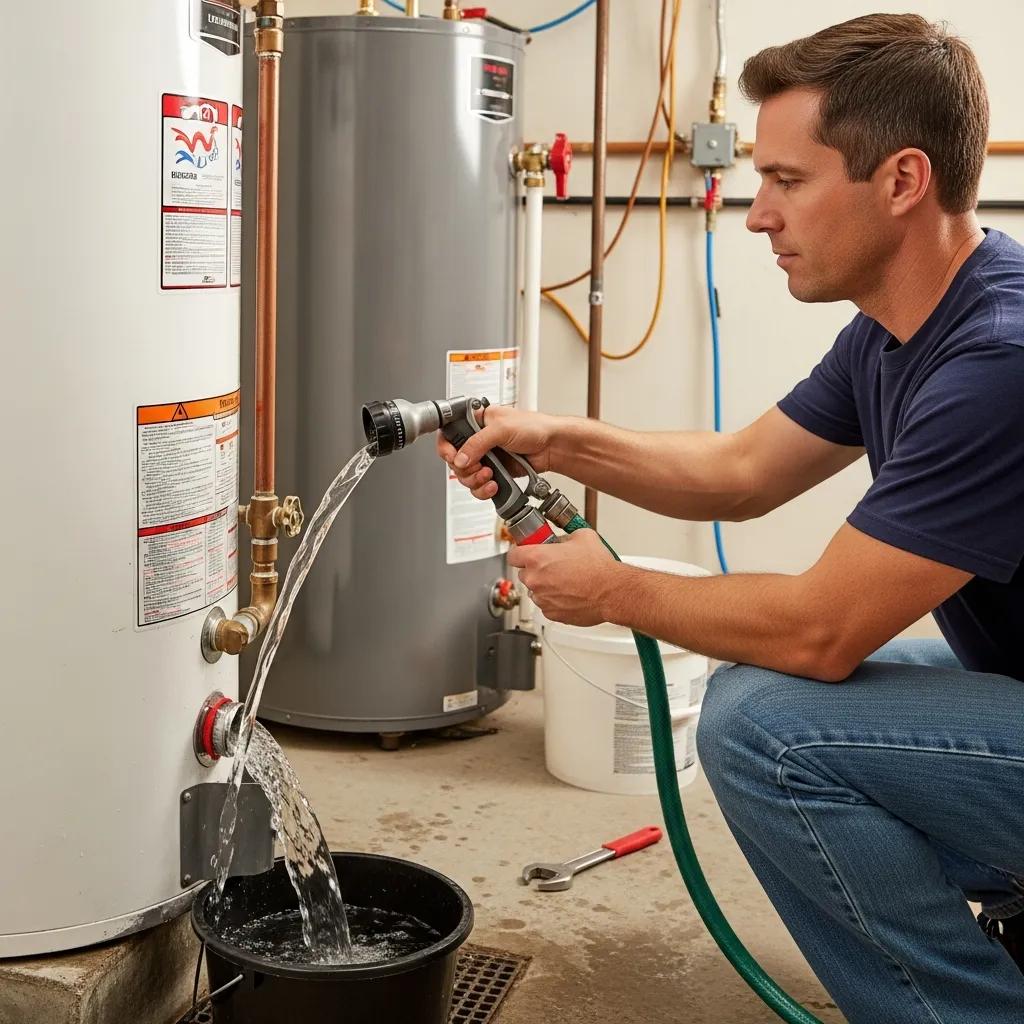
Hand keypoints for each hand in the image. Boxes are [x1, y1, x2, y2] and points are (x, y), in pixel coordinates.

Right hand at [436, 404, 557, 500]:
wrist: (552, 447)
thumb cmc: (534, 428)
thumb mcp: (502, 429)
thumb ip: (477, 443)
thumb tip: (460, 458)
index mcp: (477, 421)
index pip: (449, 433)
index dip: (446, 448)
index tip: (452, 456)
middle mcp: (478, 440)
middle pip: (455, 460)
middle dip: (465, 468)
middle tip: (480, 467)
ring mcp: (485, 457)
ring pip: (465, 476)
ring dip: (475, 480)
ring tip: (490, 475)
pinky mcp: (494, 472)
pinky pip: (479, 486)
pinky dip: (483, 489)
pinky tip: (494, 484)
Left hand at [507, 529, 619, 626]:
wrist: (612, 591)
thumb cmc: (599, 568)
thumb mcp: (581, 537)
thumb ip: (563, 537)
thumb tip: (560, 540)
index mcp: (537, 558)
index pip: (513, 555)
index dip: (520, 553)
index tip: (526, 553)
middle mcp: (535, 579)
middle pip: (524, 573)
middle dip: (536, 570)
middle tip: (553, 566)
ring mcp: (542, 598)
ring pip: (535, 591)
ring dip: (545, 586)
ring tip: (565, 581)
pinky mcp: (551, 613)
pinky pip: (546, 605)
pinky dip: (554, 600)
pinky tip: (569, 593)